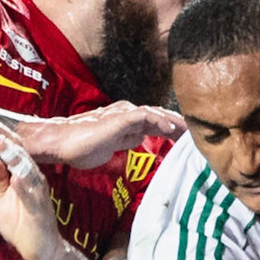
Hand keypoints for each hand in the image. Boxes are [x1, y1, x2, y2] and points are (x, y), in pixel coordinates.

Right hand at [0, 101, 182, 169]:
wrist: (62, 143)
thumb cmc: (82, 146)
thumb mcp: (113, 145)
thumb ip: (127, 139)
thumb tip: (142, 137)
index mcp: (126, 120)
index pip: (154, 121)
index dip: (172, 128)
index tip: (187, 139)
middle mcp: (126, 113)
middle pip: (158, 115)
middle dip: (178, 123)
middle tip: (197, 133)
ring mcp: (122, 114)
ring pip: (154, 113)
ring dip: (173, 121)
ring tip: (189, 130)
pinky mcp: (118, 118)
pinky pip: (143, 116)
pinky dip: (158, 121)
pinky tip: (170, 128)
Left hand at [0, 127, 63, 259]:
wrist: (42, 251)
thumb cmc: (22, 223)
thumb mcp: (2, 198)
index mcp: (24, 174)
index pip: (12, 150)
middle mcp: (34, 179)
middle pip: (19, 155)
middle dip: (3, 140)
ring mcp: (38, 194)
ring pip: (27, 171)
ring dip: (13, 157)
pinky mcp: (40, 212)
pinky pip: (33, 198)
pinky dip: (24, 188)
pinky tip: (16, 179)